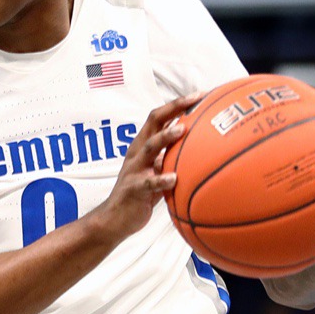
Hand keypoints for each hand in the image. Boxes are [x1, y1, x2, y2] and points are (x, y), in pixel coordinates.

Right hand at [93, 93, 201, 239]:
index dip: (177, 104)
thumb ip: (170, 158)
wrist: (114, 218)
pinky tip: (175, 179)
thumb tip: (199, 149)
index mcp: (143, 146)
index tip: (200, 95)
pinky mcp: (134, 189)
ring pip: (149, 148)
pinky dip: (161, 179)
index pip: (159, 117)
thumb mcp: (155, 171)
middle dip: (174, 108)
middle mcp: (137, 153)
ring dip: (165, 137)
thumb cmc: (139, 194)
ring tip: (182, 131)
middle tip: (194, 100)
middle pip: (153, 122)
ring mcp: (134, 170)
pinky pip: (148, 183)